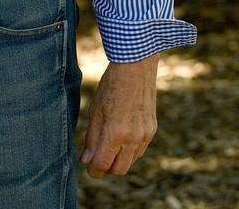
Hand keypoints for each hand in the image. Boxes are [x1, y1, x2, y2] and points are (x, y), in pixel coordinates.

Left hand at [81, 55, 158, 176]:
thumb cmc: (111, 86)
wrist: (136, 68)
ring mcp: (145, 136)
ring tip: (109, 143)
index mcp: (115, 133)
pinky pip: (139, 150)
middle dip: (106, 167)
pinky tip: (122, 135)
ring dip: (118, 159)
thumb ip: (91, 138)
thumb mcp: (95, 110)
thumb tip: (86, 161)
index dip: (93, 169)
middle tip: (97, 157)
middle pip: (118, 170)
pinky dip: (129, 150)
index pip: (102, 165)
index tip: (88, 166)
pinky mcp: (152, 131)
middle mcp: (132, 138)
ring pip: (130, 162)